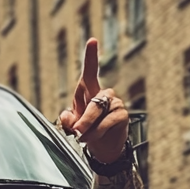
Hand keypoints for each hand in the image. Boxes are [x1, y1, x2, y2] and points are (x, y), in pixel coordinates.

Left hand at [58, 38, 129, 164]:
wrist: (102, 148)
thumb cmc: (86, 131)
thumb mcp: (72, 125)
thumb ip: (67, 120)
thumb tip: (68, 118)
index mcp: (90, 91)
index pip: (90, 72)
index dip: (91, 56)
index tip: (92, 41)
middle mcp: (104, 94)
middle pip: (91, 103)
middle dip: (82, 120)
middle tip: (76, 132)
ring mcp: (115, 103)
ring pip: (97, 114)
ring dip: (88, 129)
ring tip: (84, 138)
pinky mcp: (122, 115)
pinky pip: (106, 123)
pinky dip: (96, 133)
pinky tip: (93, 138)